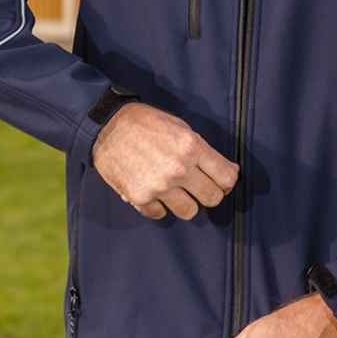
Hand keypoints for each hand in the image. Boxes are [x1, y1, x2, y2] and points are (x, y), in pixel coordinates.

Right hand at [91, 102, 239, 220]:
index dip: (228, 180)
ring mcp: (159, 186)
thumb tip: (227, 172)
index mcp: (192, 147)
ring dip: (186, 202)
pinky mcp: (140, 198)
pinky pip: (161, 214)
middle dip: (210, 192)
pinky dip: (160, 205)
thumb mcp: (181, 128)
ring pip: (190, 211)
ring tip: (177, 190)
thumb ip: (203, 151)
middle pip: (212, 198)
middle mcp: (178, 169)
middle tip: (201, 186)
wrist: (108, 126)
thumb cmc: (147, 123)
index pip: (227, 177)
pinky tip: (155, 191)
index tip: (223, 180)